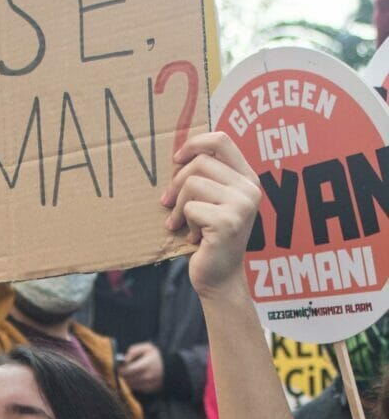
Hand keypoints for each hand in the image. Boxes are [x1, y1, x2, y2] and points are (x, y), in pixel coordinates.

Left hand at [118, 342, 163, 393]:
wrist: (170, 368)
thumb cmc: (155, 356)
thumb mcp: (147, 348)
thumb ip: (134, 350)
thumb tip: (125, 359)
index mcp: (147, 364)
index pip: (129, 370)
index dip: (120, 369)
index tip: (117, 366)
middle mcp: (148, 376)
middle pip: (128, 378)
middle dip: (121, 375)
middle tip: (118, 371)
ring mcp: (149, 384)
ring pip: (131, 385)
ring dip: (125, 380)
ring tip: (125, 374)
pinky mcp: (149, 390)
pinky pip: (136, 389)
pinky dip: (131, 385)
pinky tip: (131, 379)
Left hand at [161, 131, 260, 298]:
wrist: (219, 277)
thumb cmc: (209, 237)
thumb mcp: (210, 201)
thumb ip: (204, 177)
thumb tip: (176, 154)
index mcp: (247, 178)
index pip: (221, 140)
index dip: (194, 143)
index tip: (176, 159)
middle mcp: (250, 189)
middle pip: (200, 162)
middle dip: (176, 182)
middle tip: (168, 203)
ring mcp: (242, 205)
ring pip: (192, 183)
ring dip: (178, 206)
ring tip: (181, 223)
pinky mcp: (228, 222)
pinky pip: (190, 208)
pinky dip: (183, 222)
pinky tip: (192, 237)